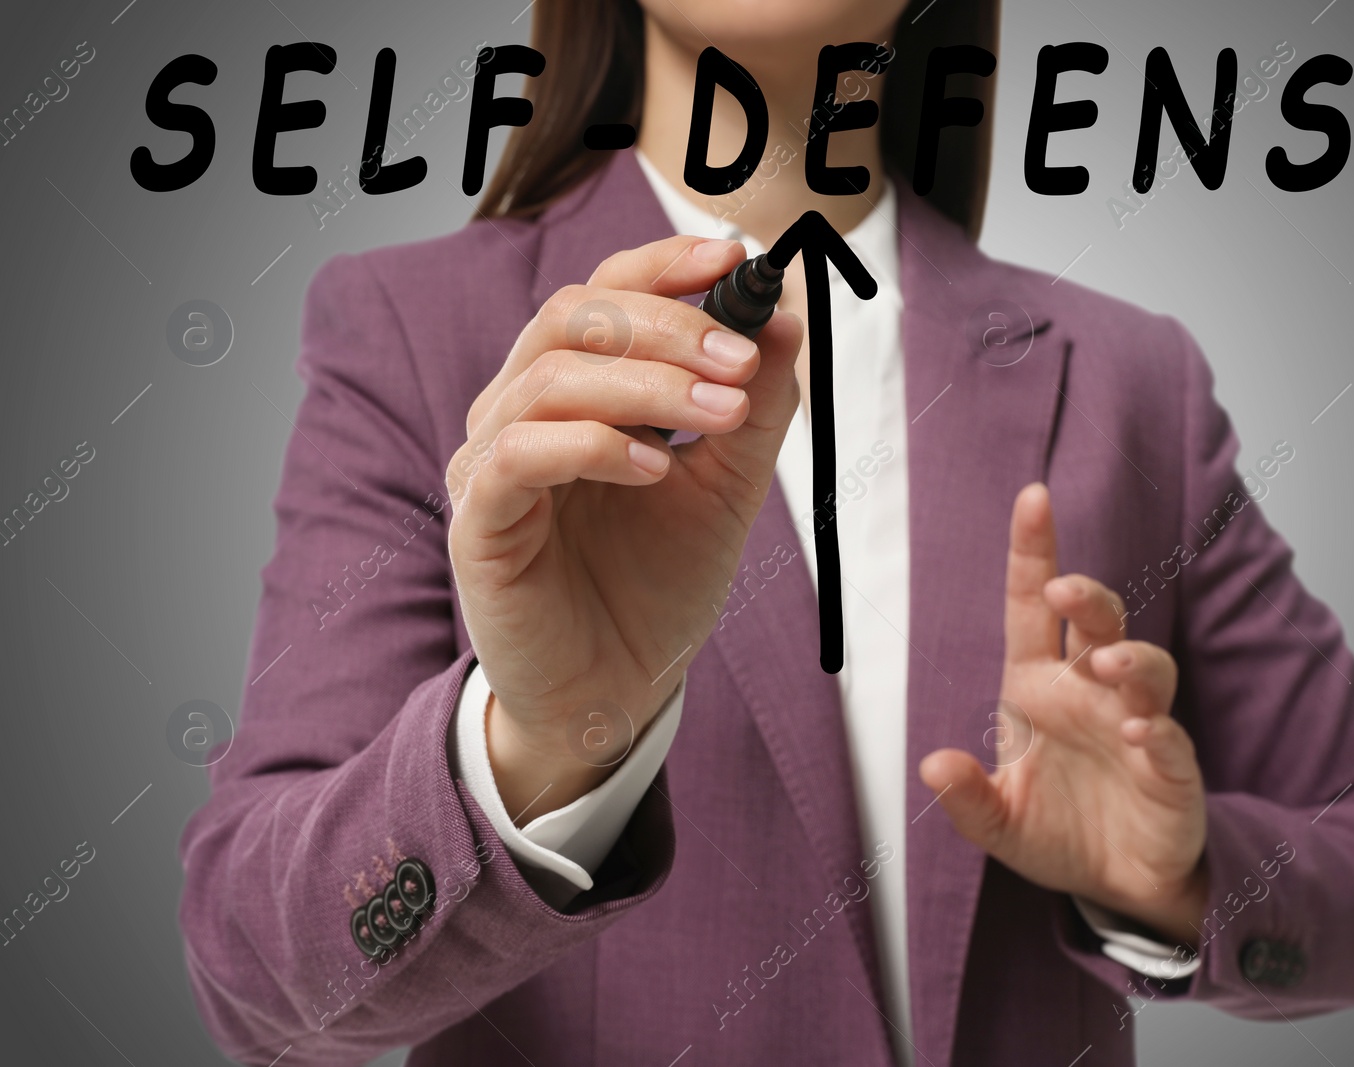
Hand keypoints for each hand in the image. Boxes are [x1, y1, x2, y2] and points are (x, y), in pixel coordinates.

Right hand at [447, 235, 803, 820]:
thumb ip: (752, 408)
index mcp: (575, 391)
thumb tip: (783, 318)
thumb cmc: (656, 587)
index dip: (662, 266)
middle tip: (741, 361)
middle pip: (573, 318)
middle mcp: (520, 412)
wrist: (616, 693)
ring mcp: (489, 465)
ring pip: (549, 377)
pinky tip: (656, 469)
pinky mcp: (478, 524)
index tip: (734, 260)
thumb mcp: (726, 487)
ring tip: (721, 414)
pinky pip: (519, 455)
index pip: (603, 295)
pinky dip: (593, 446)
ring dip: (647, 384)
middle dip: (667, 326)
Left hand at [919, 484, 1208, 945]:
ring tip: (1110, 663)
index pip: (1034, 609)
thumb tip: (931, 765)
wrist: (1117, 885)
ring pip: (1144, 669)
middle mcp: (1090, 693)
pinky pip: (1168, 739)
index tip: (1032, 497)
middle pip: (1098, 623)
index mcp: (1040, 687)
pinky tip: (1137, 730)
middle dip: (1089, 599)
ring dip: (1131, 659)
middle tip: (1068, 591)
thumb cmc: (1058, 830)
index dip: (1035, 554)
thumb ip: (967, 797)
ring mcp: (1135, 725)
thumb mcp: (999, 822)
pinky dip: (1155, 730)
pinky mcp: (1170, 769)